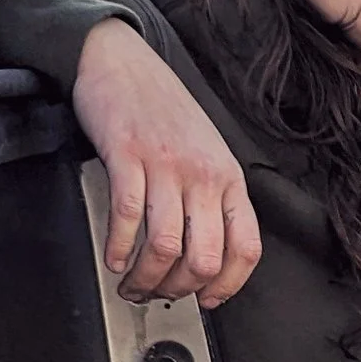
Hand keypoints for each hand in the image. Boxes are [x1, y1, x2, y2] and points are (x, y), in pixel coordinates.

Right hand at [72, 20, 261, 306]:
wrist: (122, 61)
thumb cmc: (163, 111)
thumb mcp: (207, 154)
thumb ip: (212, 200)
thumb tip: (204, 257)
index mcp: (229, 179)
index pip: (247, 248)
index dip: (228, 286)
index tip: (208, 300)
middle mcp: (204, 175)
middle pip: (204, 258)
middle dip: (178, 290)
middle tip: (157, 294)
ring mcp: (166, 165)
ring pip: (166, 247)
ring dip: (145, 278)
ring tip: (131, 283)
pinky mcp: (128, 156)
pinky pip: (127, 217)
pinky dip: (119, 248)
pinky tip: (114, 258)